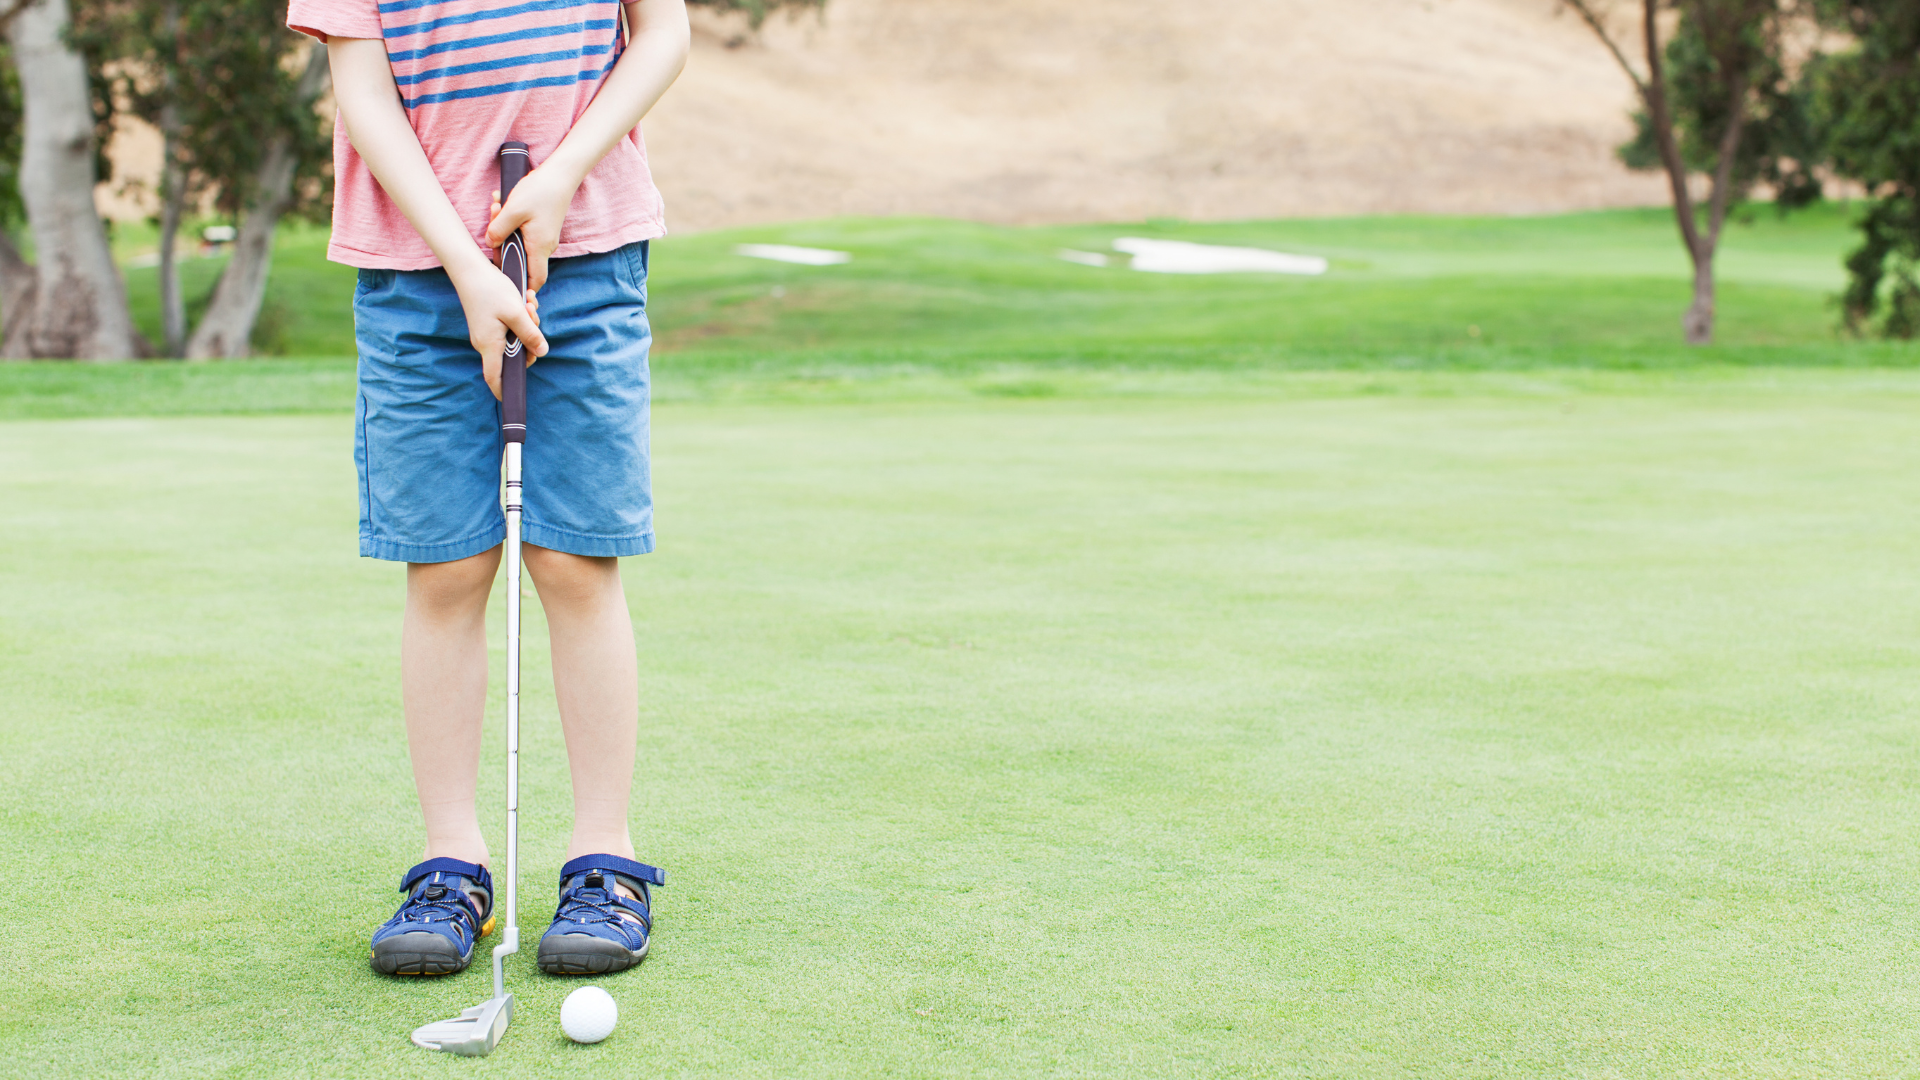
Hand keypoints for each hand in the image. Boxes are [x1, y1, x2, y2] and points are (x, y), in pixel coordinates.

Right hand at [450, 255, 546, 399]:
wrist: (470, 269)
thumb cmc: (491, 290)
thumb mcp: (516, 313)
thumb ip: (530, 334)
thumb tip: (542, 352)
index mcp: (490, 345)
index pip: (495, 377)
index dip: (504, 390)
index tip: (512, 399)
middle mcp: (486, 343)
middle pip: (514, 355)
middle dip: (530, 341)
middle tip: (533, 316)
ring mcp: (486, 333)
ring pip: (515, 339)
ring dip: (528, 324)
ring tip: (529, 303)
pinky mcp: (489, 324)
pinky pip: (510, 328)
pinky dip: (520, 317)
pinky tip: (524, 300)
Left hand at [485, 163, 576, 294]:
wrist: (560, 175)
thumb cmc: (540, 192)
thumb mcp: (513, 210)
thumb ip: (498, 230)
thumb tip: (490, 244)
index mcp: (539, 247)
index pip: (535, 280)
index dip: (523, 288)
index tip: (509, 287)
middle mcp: (545, 246)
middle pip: (521, 260)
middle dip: (502, 246)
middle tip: (493, 221)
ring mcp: (544, 238)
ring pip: (520, 243)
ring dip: (504, 229)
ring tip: (496, 206)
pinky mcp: (542, 228)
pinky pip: (523, 233)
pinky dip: (511, 223)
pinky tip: (503, 205)